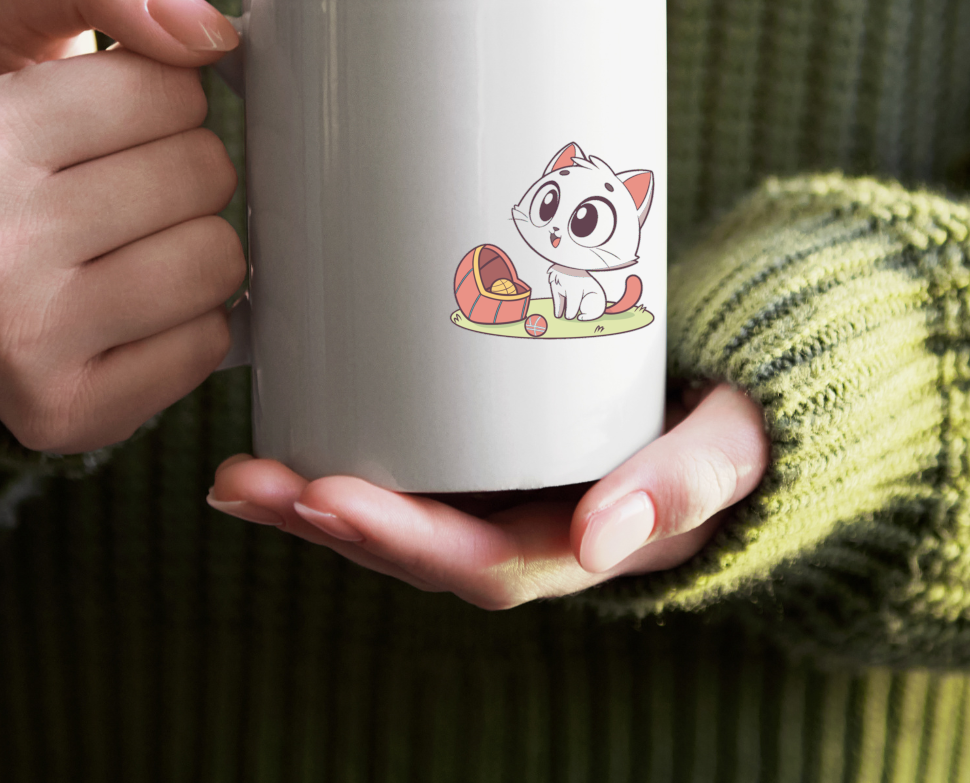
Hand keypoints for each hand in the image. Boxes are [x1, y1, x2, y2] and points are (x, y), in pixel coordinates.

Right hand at [0, 0, 246, 452]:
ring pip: (221, 261)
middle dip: (187, 171)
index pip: (175, 86)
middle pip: (207, 172)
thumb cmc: (4, 139)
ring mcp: (19, 342)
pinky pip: (212, 345)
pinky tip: (133, 313)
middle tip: (122, 189)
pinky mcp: (68, 413)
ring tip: (130, 247)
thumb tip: (211, 34)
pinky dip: (192, 324)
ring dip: (199, 248)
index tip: (114, 124)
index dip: (167, 98)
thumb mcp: (13, 22)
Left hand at [208, 384, 768, 606]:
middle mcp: (522, 530)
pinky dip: (338, 463)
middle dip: (326, 520)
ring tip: (237, 472)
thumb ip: (687, 484)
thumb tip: (607, 539)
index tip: (329, 499)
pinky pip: (401, 471)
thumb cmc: (732, 428)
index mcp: (575, 544)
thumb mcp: (730, 450)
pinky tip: (283, 433)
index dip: (401, 540)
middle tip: (247, 481)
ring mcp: (494, 495)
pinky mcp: (476, 453)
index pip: (477, 564)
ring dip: (310, 500)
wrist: (725, 404)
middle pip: (412, 546)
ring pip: (393, 515)